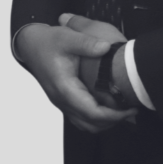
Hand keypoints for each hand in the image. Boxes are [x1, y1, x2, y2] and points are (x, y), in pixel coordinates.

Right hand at [15, 16, 135, 133]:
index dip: (115, 115)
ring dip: (105, 122)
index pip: (92, 113)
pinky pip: (81, 119)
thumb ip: (87, 42)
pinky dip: (96, 118)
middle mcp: (62, 100)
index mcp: (64, 88)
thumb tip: (106, 47)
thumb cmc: (47, 42)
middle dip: (114, 121)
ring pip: (86, 126)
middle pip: (91, 125)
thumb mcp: (66, 37)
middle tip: (132, 110)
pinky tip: (108, 107)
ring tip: (122, 111)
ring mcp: (62, 103)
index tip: (131, 108)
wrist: (30, 45)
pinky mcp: (64, 101)